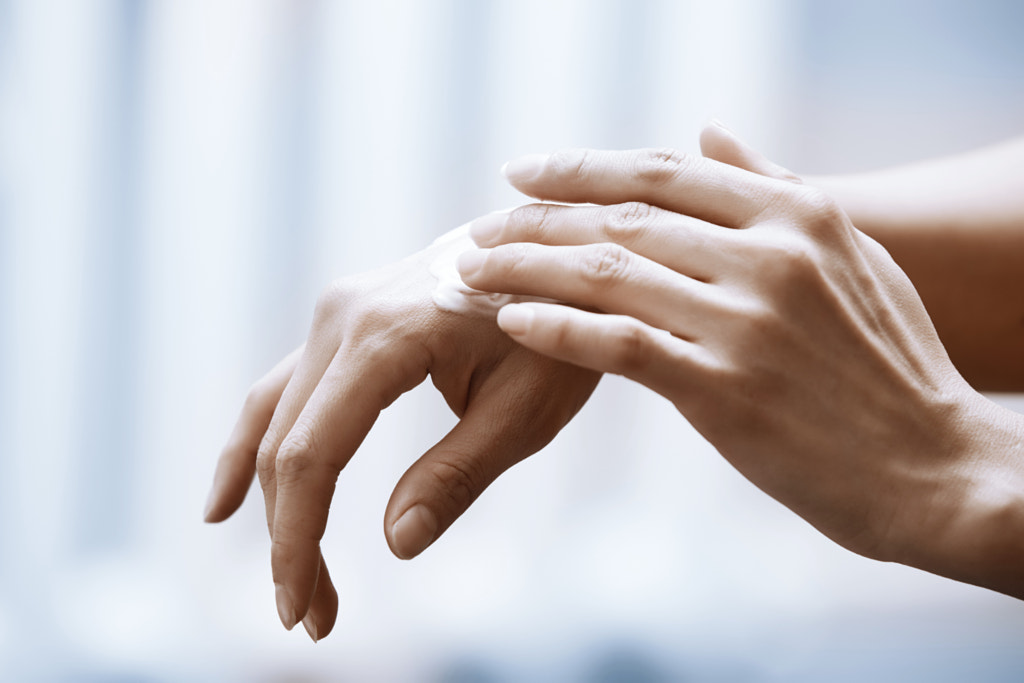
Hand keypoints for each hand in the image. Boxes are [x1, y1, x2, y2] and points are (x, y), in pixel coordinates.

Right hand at [204, 241, 599, 640]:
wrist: (561, 254)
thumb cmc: (559, 329)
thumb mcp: (525, 410)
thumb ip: (457, 475)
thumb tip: (396, 544)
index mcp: (388, 336)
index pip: (314, 454)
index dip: (298, 538)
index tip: (302, 609)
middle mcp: (344, 314)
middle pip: (287, 442)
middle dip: (289, 536)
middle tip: (310, 618)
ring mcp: (338, 310)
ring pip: (278, 419)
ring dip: (276, 502)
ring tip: (289, 577)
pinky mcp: (344, 317)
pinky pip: (284, 387)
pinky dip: (258, 444)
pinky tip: (230, 498)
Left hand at [457, 123, 1023, 597]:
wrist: (937, 468)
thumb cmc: (894, 367)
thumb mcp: (853, 255)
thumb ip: (776, 188)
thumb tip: (711, 132)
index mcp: (796, 215)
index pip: (661, 172)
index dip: (580, 168)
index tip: (522, 172)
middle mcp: (767, 255)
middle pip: (620, 218)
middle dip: (535, 220)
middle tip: (476, 227)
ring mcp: (744, 322)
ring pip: (607, 272)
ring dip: (526, 267)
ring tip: (469, 268)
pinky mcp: (723, 389)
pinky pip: (619, 344)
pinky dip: (557, 328)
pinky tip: (509, 320)